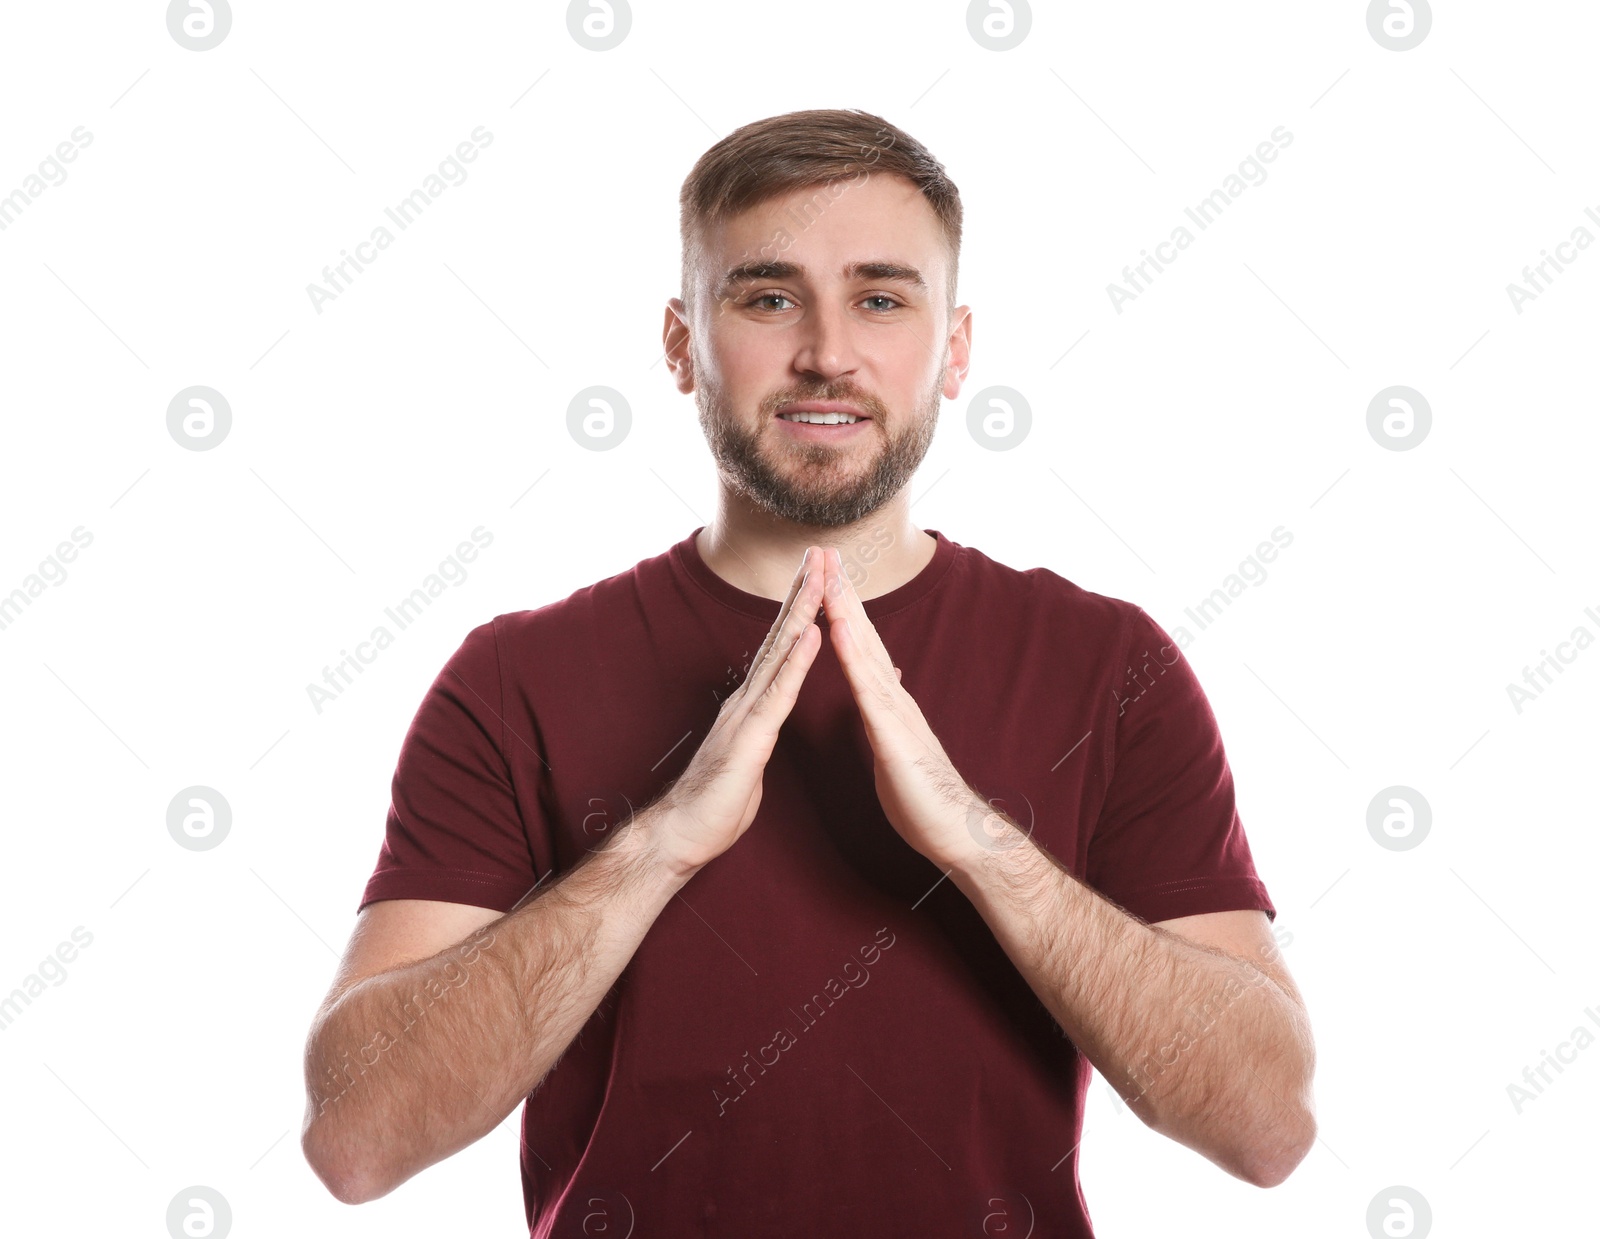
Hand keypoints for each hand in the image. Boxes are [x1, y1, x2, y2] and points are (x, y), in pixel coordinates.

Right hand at [648, 545, 823, 876]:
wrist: (679, 836)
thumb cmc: (714, 805)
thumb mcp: (747, 759)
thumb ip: (758, 734)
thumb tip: (765, 724)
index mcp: (750, 705)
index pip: (779, 647)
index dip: (799, 609)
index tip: (817, 576)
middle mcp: (745, 699)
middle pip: (778, 636)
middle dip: (801, 592)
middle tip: (820, 552)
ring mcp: (745, 715)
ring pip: (779, 654)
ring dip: (802, 613)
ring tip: (821, 577)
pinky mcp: (749, 739)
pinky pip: (778, 695)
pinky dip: (797, 663)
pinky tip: (812, 635)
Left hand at [821, 546, 995, 869]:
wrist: (955, 830)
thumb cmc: (924, 795)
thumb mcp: (898, 745)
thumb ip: (889, 713)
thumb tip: (885, 686)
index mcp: (888, 701)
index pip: (862, 646)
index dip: (843, 609)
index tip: (826, 576)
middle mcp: (893, 695)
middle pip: (863, 634)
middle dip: (843, 592)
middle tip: (825, 551)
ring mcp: (894, 711)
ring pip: (865, 651)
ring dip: (845, 610)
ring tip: (828, 574)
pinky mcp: (892, 733)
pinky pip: (867, 687)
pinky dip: (851, 654)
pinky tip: (837, 627)